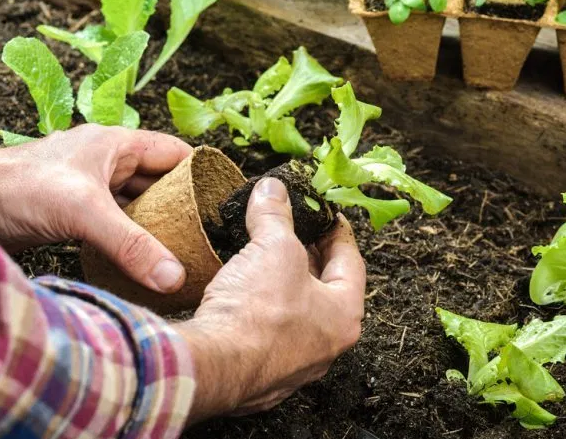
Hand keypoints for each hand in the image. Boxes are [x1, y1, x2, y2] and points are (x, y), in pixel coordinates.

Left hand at [0, 124, 191, 292]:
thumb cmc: (19, 188)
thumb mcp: (84, 212)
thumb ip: (132, 245)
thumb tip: (175, 276)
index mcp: (117, 145)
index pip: (175, 154)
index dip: (202, 173)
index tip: (223, 203)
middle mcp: (107, 163)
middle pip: (159, 182)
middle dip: (182, 206)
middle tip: (207, 236)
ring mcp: (91, 188)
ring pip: (137, 205)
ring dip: (156, 225)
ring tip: (183, 251)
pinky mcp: (75, 212)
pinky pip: (116, 223)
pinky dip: (131, 239)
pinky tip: (143, 260)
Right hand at [175, 178, 365, 421]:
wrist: (214, 366)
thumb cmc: (258, 311)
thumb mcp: (272, 247)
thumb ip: (275, 215)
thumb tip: (272, 189)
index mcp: (344, 316)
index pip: (351, 263)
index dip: (337, 232)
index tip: (327, 216)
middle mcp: (325, 346)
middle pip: (324, 290)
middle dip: (308, 258)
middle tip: (295, 233)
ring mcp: (293, 365)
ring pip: (295, 315)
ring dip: (282, 286)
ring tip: (264, 258)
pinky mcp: (260, 375)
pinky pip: (266, 335)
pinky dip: (259, 311)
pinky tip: (242, 295)